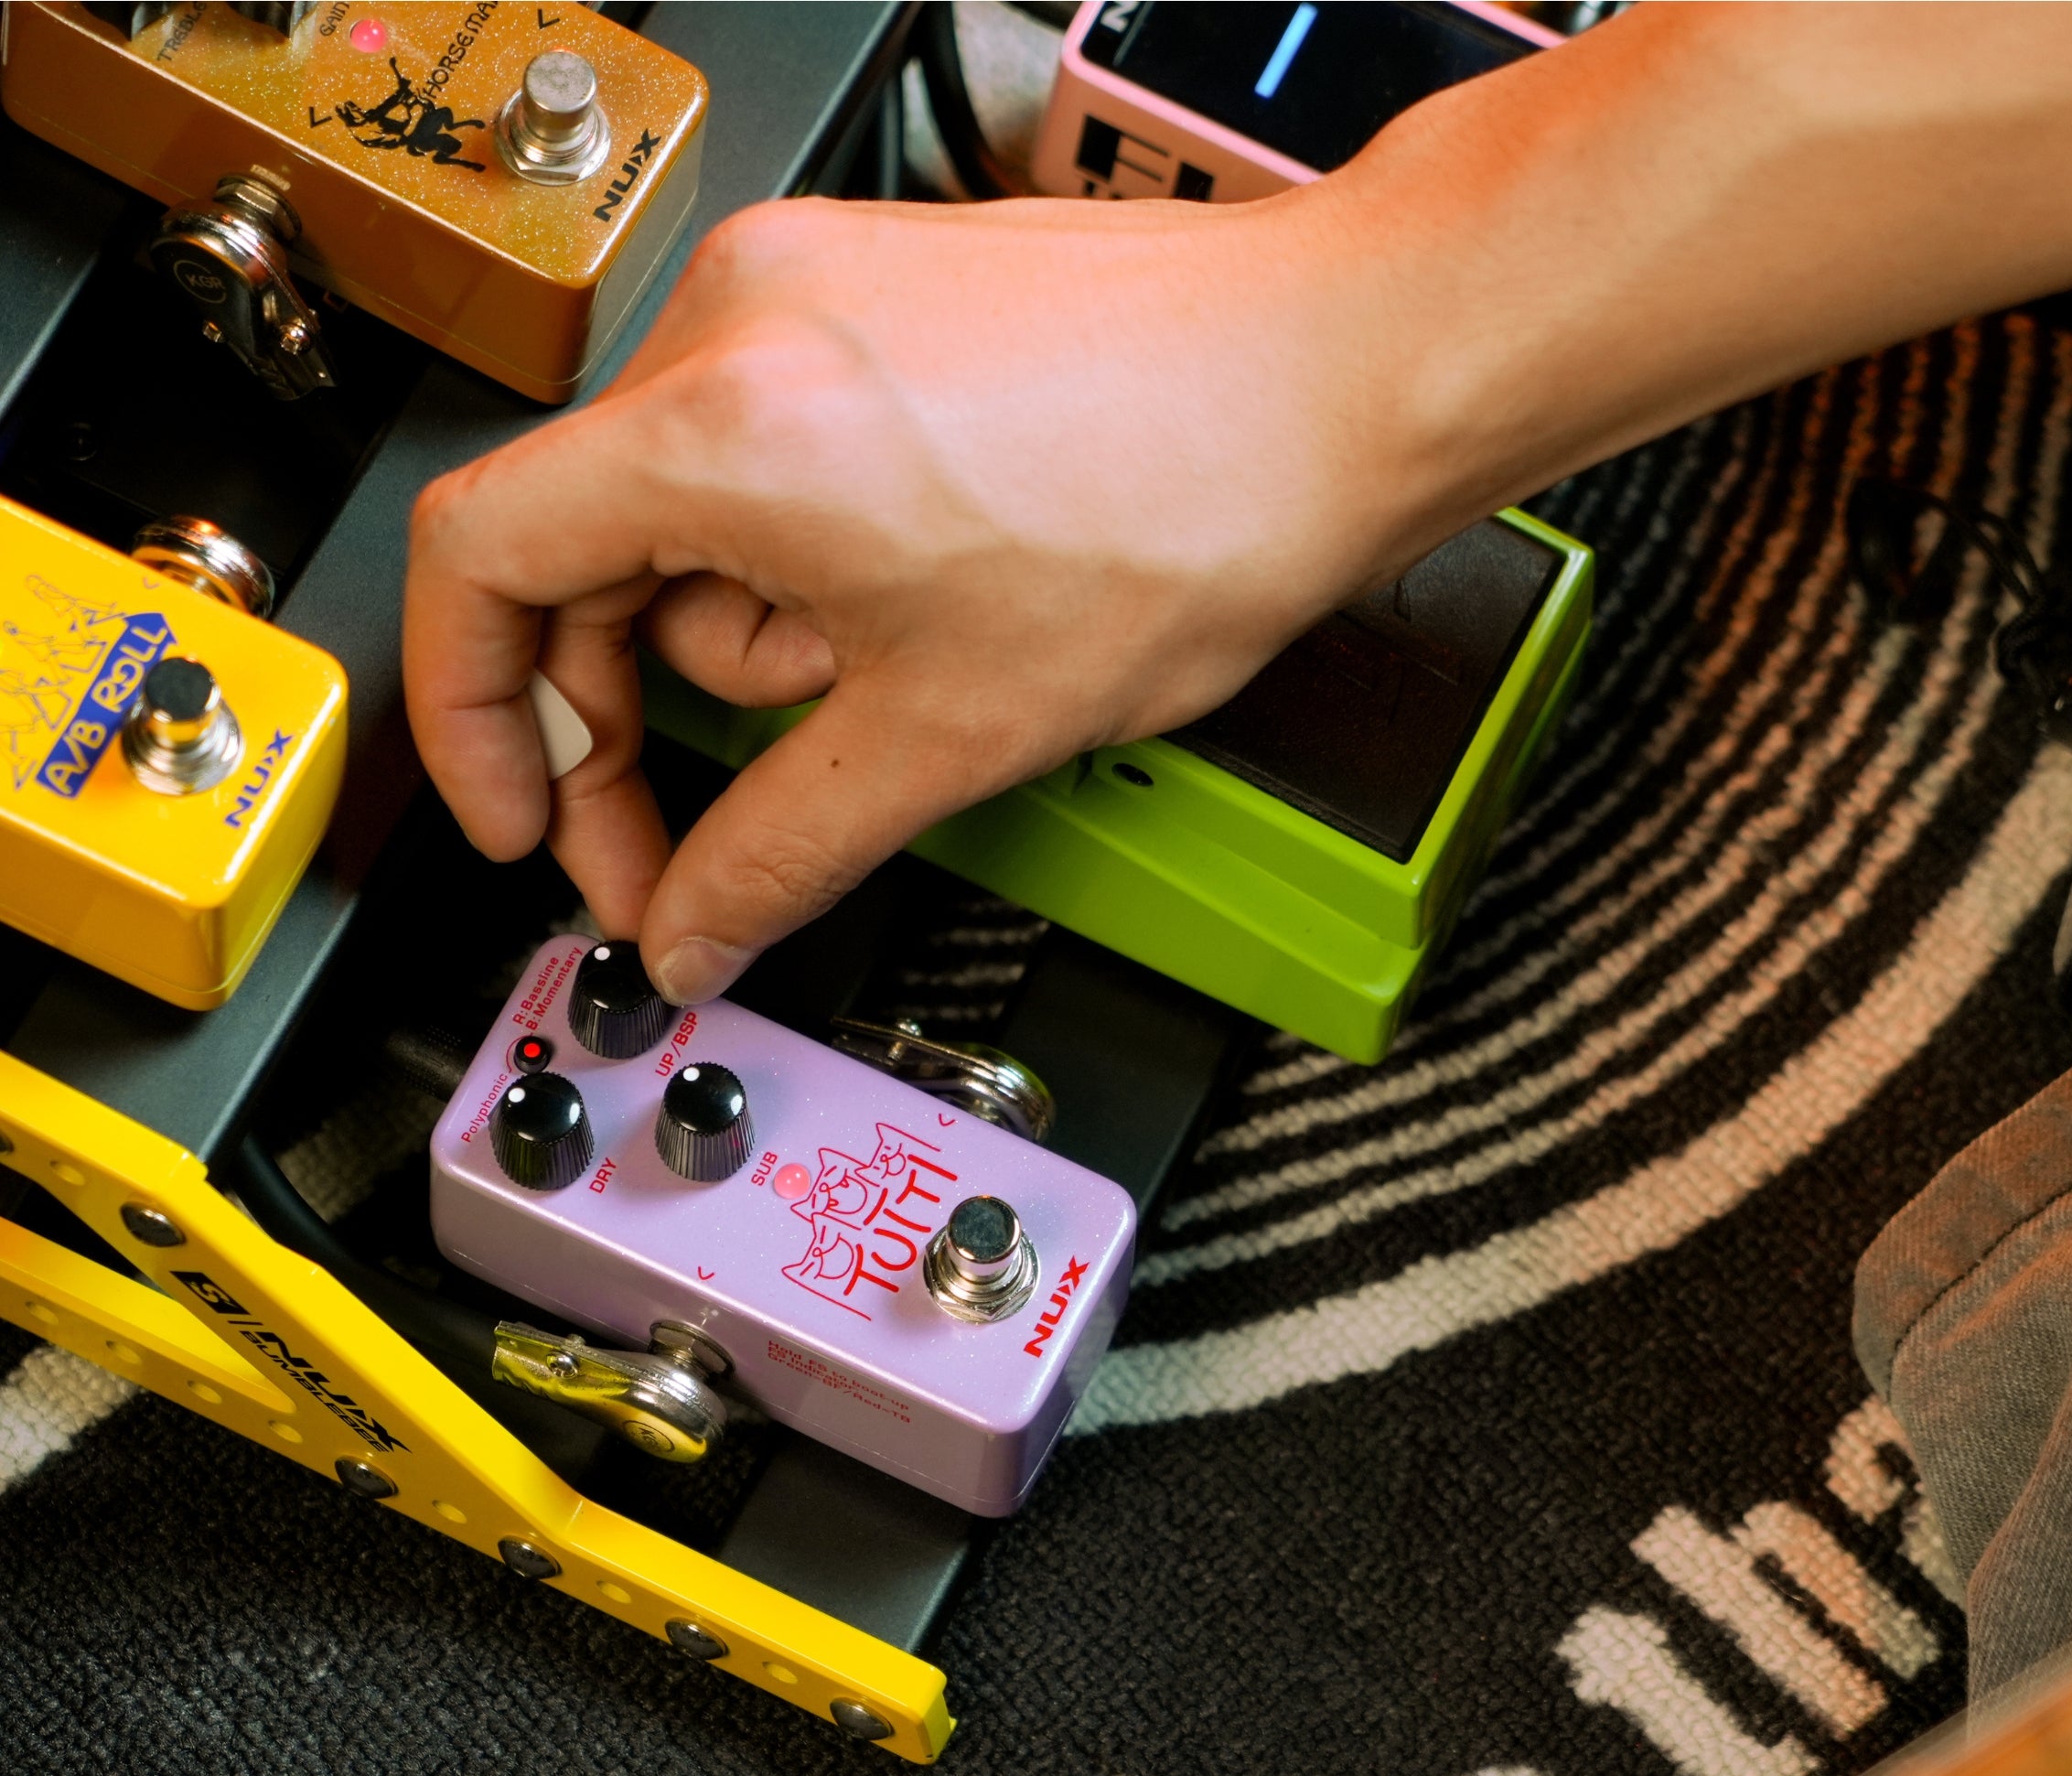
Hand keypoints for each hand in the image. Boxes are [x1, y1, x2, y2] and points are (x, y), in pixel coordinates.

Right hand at [403, 182, 1439, 1003]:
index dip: (473, 719)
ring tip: (891, 672)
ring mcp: (803, 291)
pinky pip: (763, 458)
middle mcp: (738, 317)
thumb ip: (778, 854)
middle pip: (580, 552)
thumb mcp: (949, 733)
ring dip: (750, 642)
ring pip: (682, 519)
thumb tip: (690, 929)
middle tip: (683, 845)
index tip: (524, 819)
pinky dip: (800, 563)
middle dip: (631, 718)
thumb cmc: (1190, 503)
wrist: (1340, 376)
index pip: (477, 561)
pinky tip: (909, 604)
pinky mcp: (864, 298)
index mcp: (724, 422)